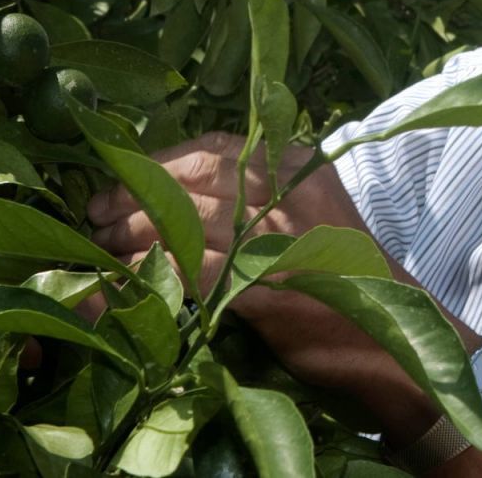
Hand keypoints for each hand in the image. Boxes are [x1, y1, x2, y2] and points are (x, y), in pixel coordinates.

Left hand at [85, 130, 358, 286]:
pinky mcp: (267, 290)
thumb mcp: (310, 212)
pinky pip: (190, 275)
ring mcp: (279, 241)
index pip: (214, 147)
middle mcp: (289, 194)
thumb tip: (178, 190)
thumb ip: (261, 192)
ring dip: (131, 237)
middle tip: (96, 216)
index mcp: (299, 166)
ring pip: (184, 224)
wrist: (385, 335)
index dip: (158, 163)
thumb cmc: (339, 275)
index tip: (120, 180)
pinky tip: (124, 284)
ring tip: (103, 249)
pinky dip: (150, 277)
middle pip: (191, 182)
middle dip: (133, 196)